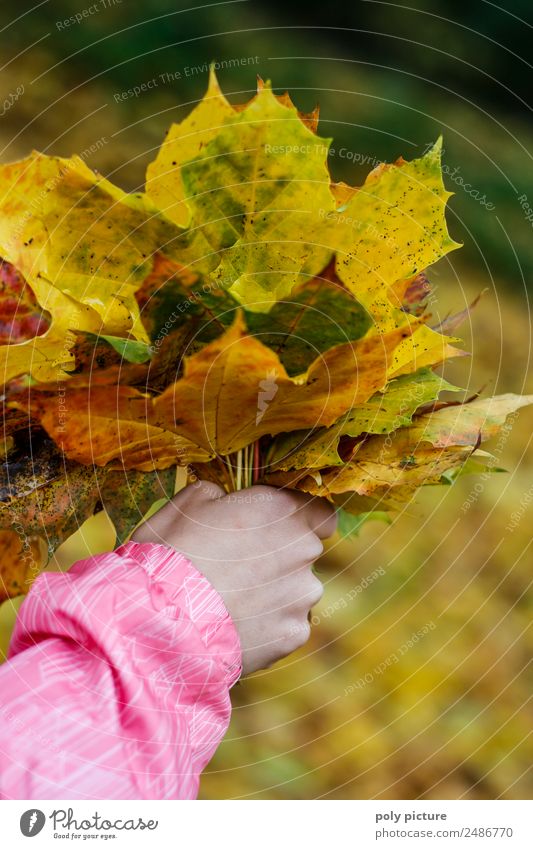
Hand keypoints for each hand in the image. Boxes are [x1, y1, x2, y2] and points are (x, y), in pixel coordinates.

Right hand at [132, 481, 336, 674]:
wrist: (162, 620)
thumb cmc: (172, 554)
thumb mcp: (188, 504)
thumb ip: (220, 494)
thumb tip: (223, 498)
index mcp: (282, 510)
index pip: (321, 514)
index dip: (301, 521)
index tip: (277, 529)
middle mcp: (303, 550)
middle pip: (305, 553)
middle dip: (281, 558)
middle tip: (239, 569)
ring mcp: (302, 595)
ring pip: (297, 591)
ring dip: (274, 594)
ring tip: (232, 604)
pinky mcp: (294, 633)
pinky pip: (287, 625)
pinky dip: (268, 627)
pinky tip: (235, 627)